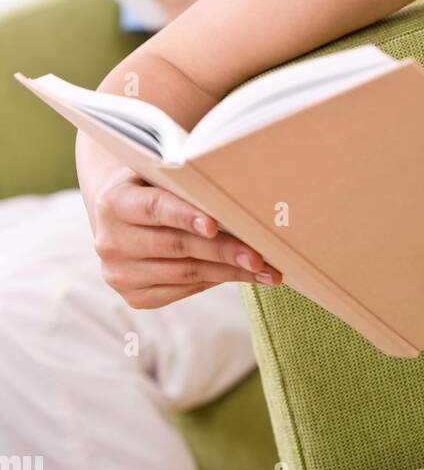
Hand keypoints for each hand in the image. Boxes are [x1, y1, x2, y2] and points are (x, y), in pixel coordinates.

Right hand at [76, 133, 282, 308]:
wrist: (120, 215)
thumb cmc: (153, 184)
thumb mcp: (158, 172)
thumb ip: (182, 177)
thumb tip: (235, 184)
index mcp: (113, 202)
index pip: (154, 208)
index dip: (185, 216)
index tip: (215, 225)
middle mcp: (110, 242)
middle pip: (176, 246)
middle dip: (223, 250)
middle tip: (260, 255)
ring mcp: (119, 274)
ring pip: (185, 273)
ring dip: (229, 272)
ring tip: (265, 270)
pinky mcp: (134, 297)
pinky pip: (182, 290)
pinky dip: (215, 280)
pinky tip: (241, 275)